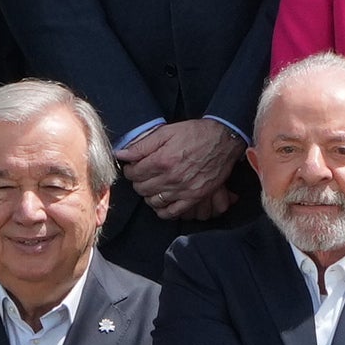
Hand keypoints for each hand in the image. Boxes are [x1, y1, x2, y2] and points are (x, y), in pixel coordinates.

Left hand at [119, 119, 244, 222]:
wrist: (223, 140)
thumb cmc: (195, 133)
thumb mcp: (167, 132)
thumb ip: (142, 145)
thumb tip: (121, 154)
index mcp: (162, 160)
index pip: (134, 173)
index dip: (130, 170)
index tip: (134, 166)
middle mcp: (171, 178)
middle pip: (142, 188)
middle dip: (138, 181)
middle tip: (143, 174)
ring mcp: (183, 190)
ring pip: (154, 201)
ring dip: (148, 195)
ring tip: (152, 186)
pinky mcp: (194, 197)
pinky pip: (172, 212)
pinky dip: (163, 210)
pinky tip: (162, 201)